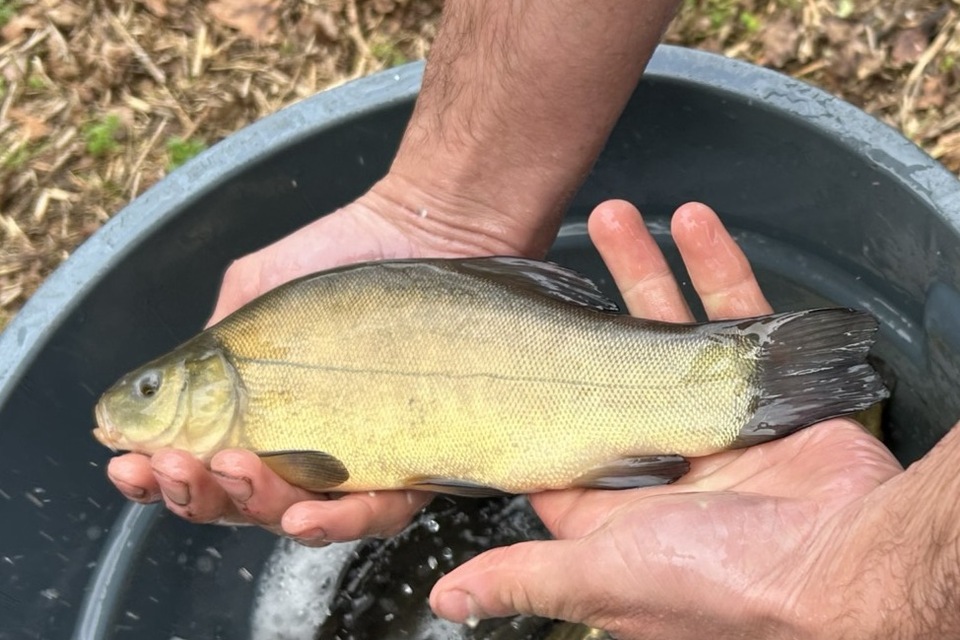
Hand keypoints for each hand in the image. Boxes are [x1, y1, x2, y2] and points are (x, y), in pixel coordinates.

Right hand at [104, 175, 541, 541]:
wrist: (429, 227)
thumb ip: (208, 346)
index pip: (202, 463)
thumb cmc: (342, 255)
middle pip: (242, 502)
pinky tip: (307, 510)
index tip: (127, 464)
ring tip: (237, 474)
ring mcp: (361, 459)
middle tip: (177, 467)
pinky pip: (381, 512)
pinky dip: (341, 521)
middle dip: (198, 494)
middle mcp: (307, 447)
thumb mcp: (254, 291)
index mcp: (261, 414)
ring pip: (302, 518)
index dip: (158, 475)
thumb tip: (151, 400)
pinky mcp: (416, 462)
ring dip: (258, 508)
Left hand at [429, 201, 904, 638]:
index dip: (528, 391)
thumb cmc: (719, 588)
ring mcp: (710, 421)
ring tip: (615, 217)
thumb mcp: (602, 576)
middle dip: (588, 303)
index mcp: (613, 501)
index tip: (499, 341)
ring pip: (668, 330)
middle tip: (561, 243)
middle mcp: (659, 458)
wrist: (842, 569)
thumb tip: (448, 602)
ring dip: (645, 270)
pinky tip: (695, 226)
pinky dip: (718, 269)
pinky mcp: (761, 395)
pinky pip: (737, 319)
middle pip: (608, 362)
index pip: (556, 437)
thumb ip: (525, 576)